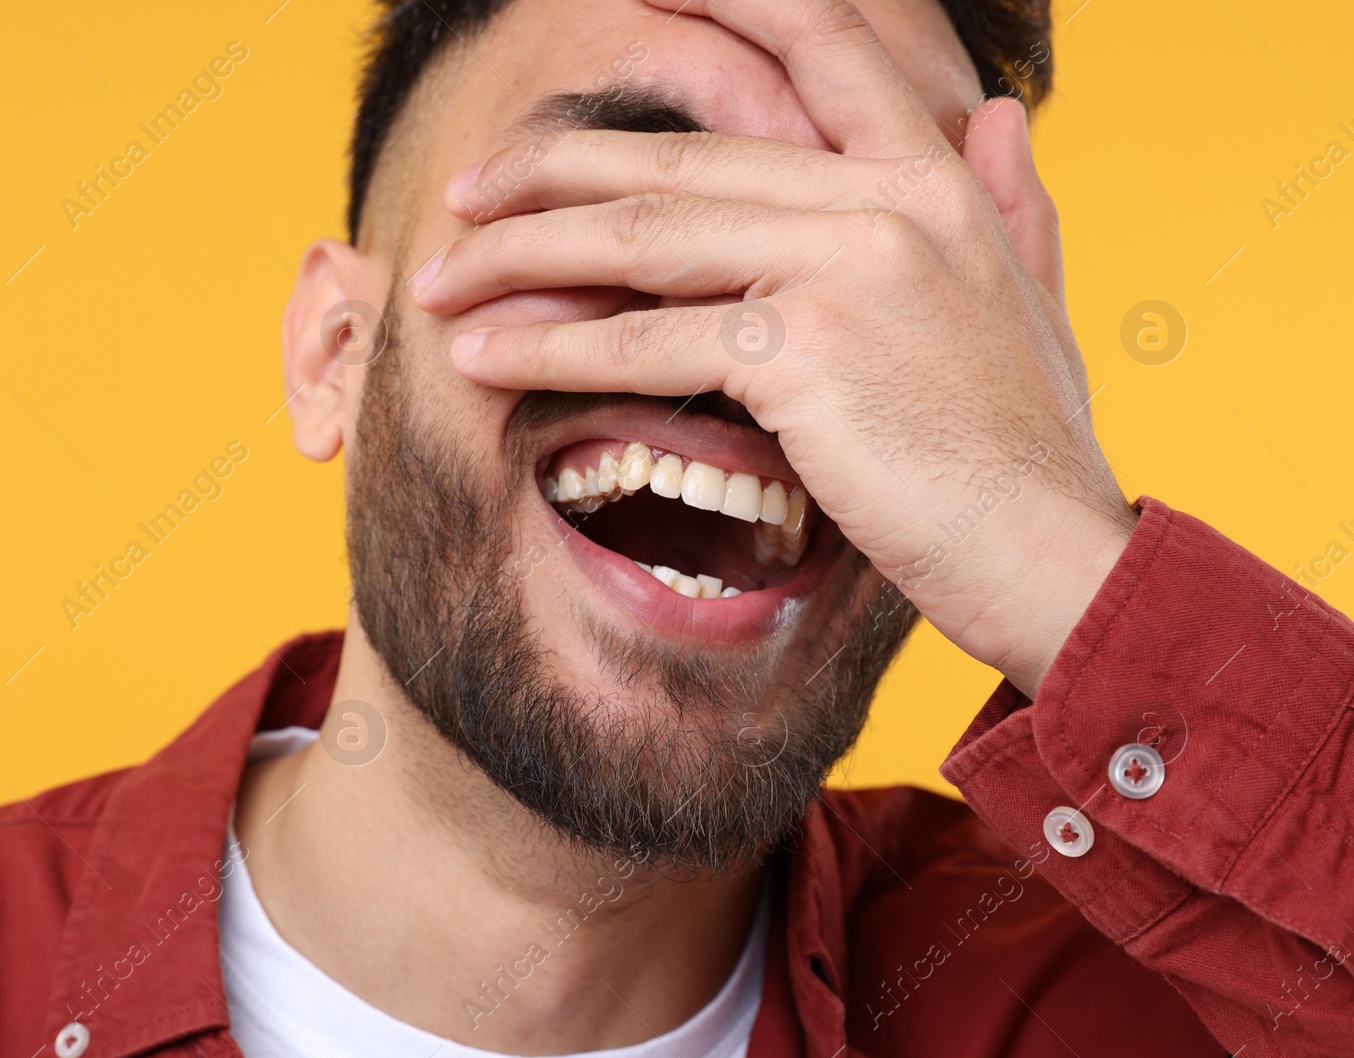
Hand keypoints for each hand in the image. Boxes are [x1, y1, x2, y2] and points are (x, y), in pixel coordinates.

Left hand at [413, 0, 1135, 695]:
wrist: (1063, 557)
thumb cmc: (1032, 452)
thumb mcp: (1033, 304)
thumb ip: (1010, 206)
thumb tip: (1001, 116)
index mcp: (934, 177)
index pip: (818, 43)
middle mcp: (889, 199)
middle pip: (677, 160)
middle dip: (550, 174)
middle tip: (466, 194)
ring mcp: (845, 268)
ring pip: (640, 241)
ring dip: (520, 257)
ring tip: (441, 276)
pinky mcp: (804, 353)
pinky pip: (641, 342)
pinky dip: (548, 350)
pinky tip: (481, 357)